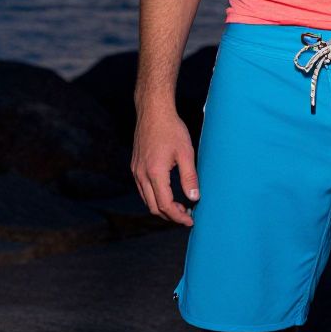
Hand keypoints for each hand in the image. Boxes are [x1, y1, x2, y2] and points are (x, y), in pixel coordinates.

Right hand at [130, 105, 199, 226]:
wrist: (153, 111)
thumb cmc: (171, 129)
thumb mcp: (186, 153)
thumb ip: (190, 177)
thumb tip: (194, 198)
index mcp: (155, 173)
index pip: (165, 205)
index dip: (178, 216)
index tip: (190, 220)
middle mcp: (141, 175)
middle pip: (154, 207)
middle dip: (170, 215)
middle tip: (187, 215)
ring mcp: (136, 171)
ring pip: (147, 200)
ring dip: (162, 207)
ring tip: (180, 206)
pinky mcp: (135, 166)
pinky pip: (143, 190)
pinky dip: (155, 197)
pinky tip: (168, 193)